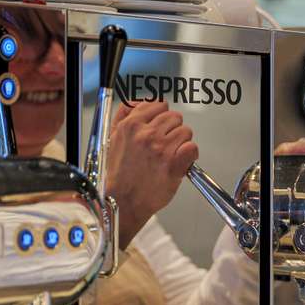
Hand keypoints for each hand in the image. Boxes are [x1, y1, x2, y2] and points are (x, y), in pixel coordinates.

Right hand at [107, 100, 198, 245]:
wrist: (121, 202)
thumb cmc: (118, 176)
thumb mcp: (111, 140)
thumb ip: (123, 116)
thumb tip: (136, 102)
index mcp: (130, 126)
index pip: (158, 104)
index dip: (162, 116)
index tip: (160, 126)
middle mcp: (145, 134)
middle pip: (174, 117)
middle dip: (172, 130)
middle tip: (165, 145)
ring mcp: (160, 148)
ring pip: (185, 131)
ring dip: (181, 143)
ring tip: (170, 155)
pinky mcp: (174, 163)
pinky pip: (192, 147)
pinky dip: (190, 155)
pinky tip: (181, 162)